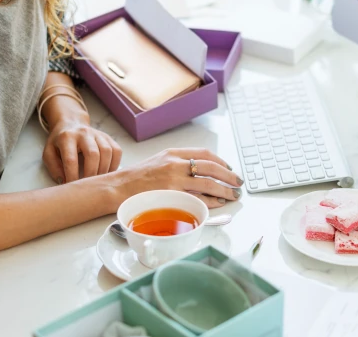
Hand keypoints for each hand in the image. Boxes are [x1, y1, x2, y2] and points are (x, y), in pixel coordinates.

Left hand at [43, 121, 121, 183]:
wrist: (71, 123)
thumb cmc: (59, 142)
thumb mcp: (49, 153)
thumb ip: (54, 168)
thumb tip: (65, 182)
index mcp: (67, 137)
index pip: (71, 159)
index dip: (73, 176)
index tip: (73, 186)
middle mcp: (84, 133)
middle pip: (93, 154)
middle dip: (91, 173)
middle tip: (88, 185)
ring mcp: (98, 134)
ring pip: (107, 152)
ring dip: (104, 170)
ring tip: (98, 181)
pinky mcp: (108, 137)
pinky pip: (116, 151)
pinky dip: (114, 164)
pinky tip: (107, 173)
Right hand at [117, 148, 243, 207]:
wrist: (118, 188)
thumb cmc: (138, 177)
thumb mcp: (159, 161)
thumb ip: (179, 163)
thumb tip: (203, 171)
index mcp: (173, 154)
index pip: (204, 154)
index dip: (221, 162)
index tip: (229, 169)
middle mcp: (175, 164)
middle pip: (211, 167)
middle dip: (228, 176)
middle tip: (238, 182)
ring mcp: (174, 181)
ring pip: (208, 184)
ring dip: (224, 190)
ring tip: (233, 194)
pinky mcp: (171, 196)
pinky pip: (197, 199)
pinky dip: (211, 201)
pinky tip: (218, 203)